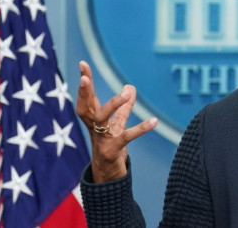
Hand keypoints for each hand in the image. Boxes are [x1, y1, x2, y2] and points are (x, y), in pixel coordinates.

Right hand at [75, 61, 157, 182]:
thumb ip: (125, 106)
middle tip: (84, 77)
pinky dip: (141, 128)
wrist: (108, 174)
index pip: (88, 97)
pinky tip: (154, 121)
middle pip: (85, 107)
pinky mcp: (113, 149)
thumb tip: (130, 86)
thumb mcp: (118, 123)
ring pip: (102, 119)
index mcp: (94, 118)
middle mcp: (94, 127)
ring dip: (113, 105)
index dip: (85, 81)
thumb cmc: (111, 144)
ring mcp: (101, 139)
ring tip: (126, 93)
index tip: (83, 63)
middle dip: (84, 92)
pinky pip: (127, 137)